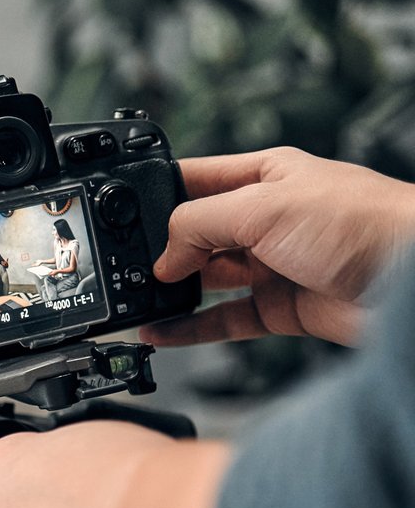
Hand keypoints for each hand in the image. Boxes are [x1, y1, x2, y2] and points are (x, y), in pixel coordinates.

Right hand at [148, 148, 414, 347]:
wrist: (411, 281)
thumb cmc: (363, 224)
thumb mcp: (264, 207)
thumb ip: (199, 224)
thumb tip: (161, 256)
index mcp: (266, 176)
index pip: (196, 180)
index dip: (159, 195)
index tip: (122, 218)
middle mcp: (267, 219)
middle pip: (197, 234)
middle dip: (162, 251)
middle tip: (129, 268)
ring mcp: (273, 265)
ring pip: (207, 280)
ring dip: (171, 293)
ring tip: (137, 303)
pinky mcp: (279, 308)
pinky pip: (222, 320)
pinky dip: (189, 329)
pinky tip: (161, 331)